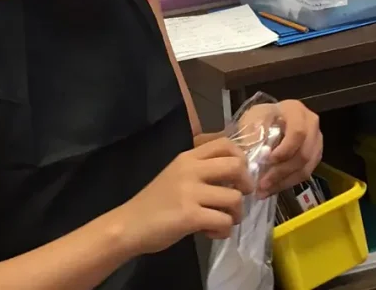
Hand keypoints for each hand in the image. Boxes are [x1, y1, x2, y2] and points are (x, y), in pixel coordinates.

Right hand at [120, 137, 254, 254]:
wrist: (129, 224)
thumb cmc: (154, 202)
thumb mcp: (177, 174)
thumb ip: (201, 169)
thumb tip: (235, 173)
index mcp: (188, 157)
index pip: (224, 143)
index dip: (241, 158)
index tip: (238, 175)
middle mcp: (190, 169)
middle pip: (236, 166)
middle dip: (246, 185)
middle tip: (239, 197)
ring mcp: (190, 192)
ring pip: (234, 198)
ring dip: (235, 214)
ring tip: (222, 221)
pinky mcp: (189, 216)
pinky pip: (223, 221)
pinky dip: (223, 231)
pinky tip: (211, 232)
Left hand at [254, 100, 322, 196]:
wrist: (271, 117)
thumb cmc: (261, 116)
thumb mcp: (253, 117)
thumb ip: (253, 133)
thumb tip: (254, 157)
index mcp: (296, 111)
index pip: (298, 132)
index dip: (285, 150)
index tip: (268, 160)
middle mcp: (311, 125)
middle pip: (303, 154)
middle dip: (282, 172)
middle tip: (262, 184)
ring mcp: (316, 141)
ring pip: (306, 168)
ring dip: (284, 181)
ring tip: (264, 190)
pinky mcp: (315, 156)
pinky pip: (305, 173)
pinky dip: (288, 182)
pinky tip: (272, 188)